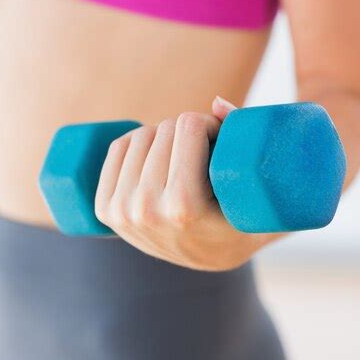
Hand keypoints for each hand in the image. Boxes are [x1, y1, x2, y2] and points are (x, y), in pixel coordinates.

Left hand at [95, 96, 269, 269]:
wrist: (211, 258)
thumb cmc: (241, 217)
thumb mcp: (254, 189)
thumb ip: (241, 140)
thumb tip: (215, 101)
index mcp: (183, 206)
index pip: (189, 127)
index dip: (210, 125)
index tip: (219, 140)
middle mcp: (146, 211)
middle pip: (164, 130)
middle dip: (188, 131)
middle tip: (203, 151)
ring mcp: (122, 212)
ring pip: (141, 136)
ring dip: (164, 136)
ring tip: (183, 156)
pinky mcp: (106, 210)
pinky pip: (118, 149)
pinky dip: (138, 142)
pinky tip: (157, 155)